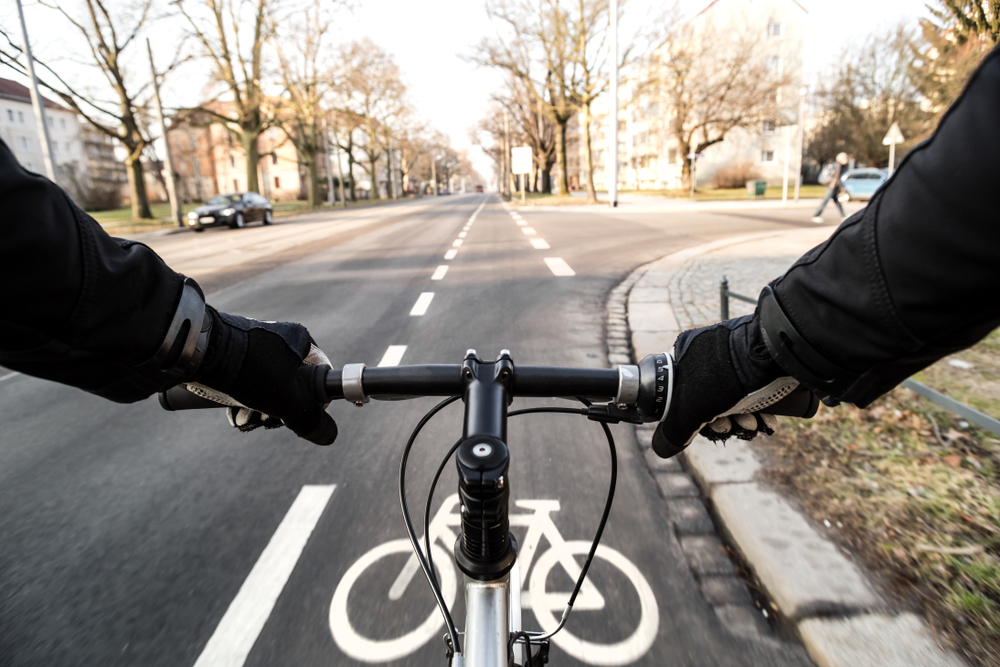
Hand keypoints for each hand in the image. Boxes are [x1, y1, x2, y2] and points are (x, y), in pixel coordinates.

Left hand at [187, 308, 337, 445]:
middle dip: (278, 412)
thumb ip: (310, 420)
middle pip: (292, 388)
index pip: (321, 376)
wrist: (193, 352)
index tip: (300, 416)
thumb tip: (329, 436)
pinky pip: (246, 385)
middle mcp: (279, 341)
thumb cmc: (247, 370)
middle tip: (266, 420)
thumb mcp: (286, 400)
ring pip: (267, 390)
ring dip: (257, 412)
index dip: (314, 402)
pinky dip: (242, 402)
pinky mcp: (232, 357)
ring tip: (243, 418)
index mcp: (300, 342)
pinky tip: (231, 412)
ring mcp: (254, 348)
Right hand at [652, 315, 797, 457]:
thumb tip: (661, 449)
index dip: (691, 419)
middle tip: (732, 429)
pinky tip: (767, 421)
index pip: (678, 395)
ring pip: (734, 397)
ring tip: (754, 426)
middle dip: (723, 423)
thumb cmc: (724, 378)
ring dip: (743, 420)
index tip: (705, 429)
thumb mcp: (690, 411)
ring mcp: (733, 354)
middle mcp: (706, 352)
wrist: (772, 353)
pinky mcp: (759, 360)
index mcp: (682, 357)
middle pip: (709, 399)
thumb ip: (673, 433)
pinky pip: (755, 388)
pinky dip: (760, 409)